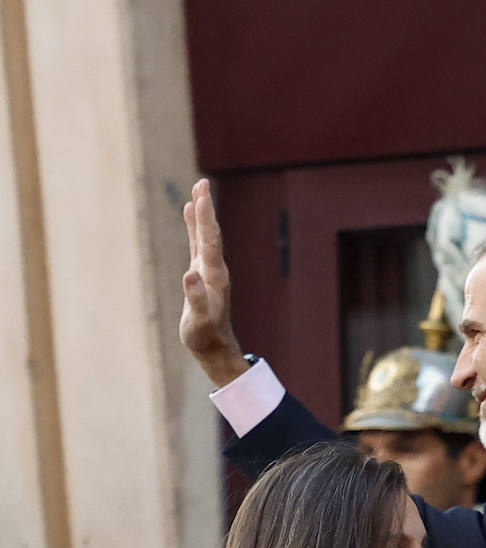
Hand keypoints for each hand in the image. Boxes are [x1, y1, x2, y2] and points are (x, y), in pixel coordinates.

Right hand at [180, 178, 246, 386]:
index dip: (205, 219)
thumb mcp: (199, 321)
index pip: (210, 242)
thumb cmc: (204, 335)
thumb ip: (196, 298)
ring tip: (198, 190)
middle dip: (206, 208)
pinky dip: (194, 227)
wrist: (214, 346)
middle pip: (211, 233)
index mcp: (214, 276)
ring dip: (201, 213)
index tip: (200, 196)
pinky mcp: (202, 273)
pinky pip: (198, 244)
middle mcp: (214, 269)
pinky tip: (189, 212)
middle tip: (202, 183)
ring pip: (205, 235)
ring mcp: (209, 270)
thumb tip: (190, 275)